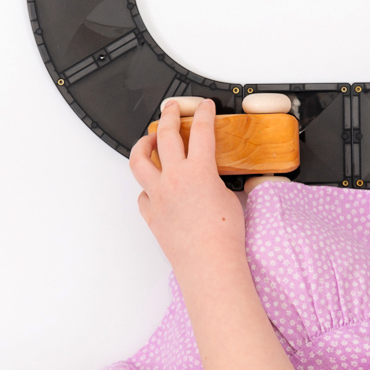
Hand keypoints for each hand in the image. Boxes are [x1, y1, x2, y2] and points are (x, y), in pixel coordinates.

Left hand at [129, 100, 245, 275]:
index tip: (204, 106)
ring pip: (139, 161)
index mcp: (198, 171)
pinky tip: (153, 186)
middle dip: (169, 115)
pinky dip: (147, 187)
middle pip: (165, 135)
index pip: (201, 131)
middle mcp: (174, 178)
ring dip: (142, 145)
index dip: (204, 113)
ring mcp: (158, 195)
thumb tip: (213, 181)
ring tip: (147, 140)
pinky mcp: (151, 213)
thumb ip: (217, 183)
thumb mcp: (230, 198)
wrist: (209, 262)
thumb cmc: (223, 237)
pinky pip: (142, 194)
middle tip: (172, 108)